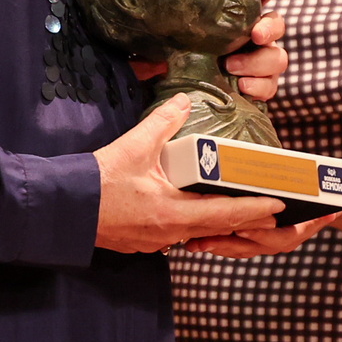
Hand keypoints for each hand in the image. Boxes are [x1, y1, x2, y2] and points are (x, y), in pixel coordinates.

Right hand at [93, 95, 283, 253]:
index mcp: (173, 213)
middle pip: (217, 226)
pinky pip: (177, 233)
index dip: (254, 209)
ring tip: (240, 207)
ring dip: (219, 220)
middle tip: (272, 209)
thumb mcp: (134, 146)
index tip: (279, 205)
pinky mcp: (142, 240)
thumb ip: (163, 121)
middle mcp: (169, 233)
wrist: (62, 208)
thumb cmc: (98, 181)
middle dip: (245, 218)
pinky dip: (194, 222)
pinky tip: (196, 209)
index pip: (225, 214)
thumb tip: (184, 100)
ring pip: (197, 231)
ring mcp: (155, 241)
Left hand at [126, 0, 289, 99]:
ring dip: (259, 62)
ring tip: (231, 68)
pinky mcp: (258, 88)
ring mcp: (258, 63)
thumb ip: (166, 21)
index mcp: (235, 16)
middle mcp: (252, 36)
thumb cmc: (173, 59)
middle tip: (254, 33)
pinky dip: (259, 86)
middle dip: (269, 27)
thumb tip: (148, 6)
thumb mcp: (168, 35)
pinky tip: (242, 87)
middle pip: (276, 24)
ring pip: (278, 57)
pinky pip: (270, 87)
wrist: (178, 100)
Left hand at [185, 212, 336, 258]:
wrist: (326, 207)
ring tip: (192, 244)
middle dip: (223, 244)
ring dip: (214, 246)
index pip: (273, 240)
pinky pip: (231, 244)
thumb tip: (333, 212)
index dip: (256, 235)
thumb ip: (323, 208)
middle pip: (247, 248)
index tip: (238, 231)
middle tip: (201, 242)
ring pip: (236, 249)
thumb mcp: (325, 201)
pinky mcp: (250, 239)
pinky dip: (214, 241)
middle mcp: (276, 244)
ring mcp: (263, 244)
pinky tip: (194, 237)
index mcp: (292, 236)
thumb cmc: (323, 200)